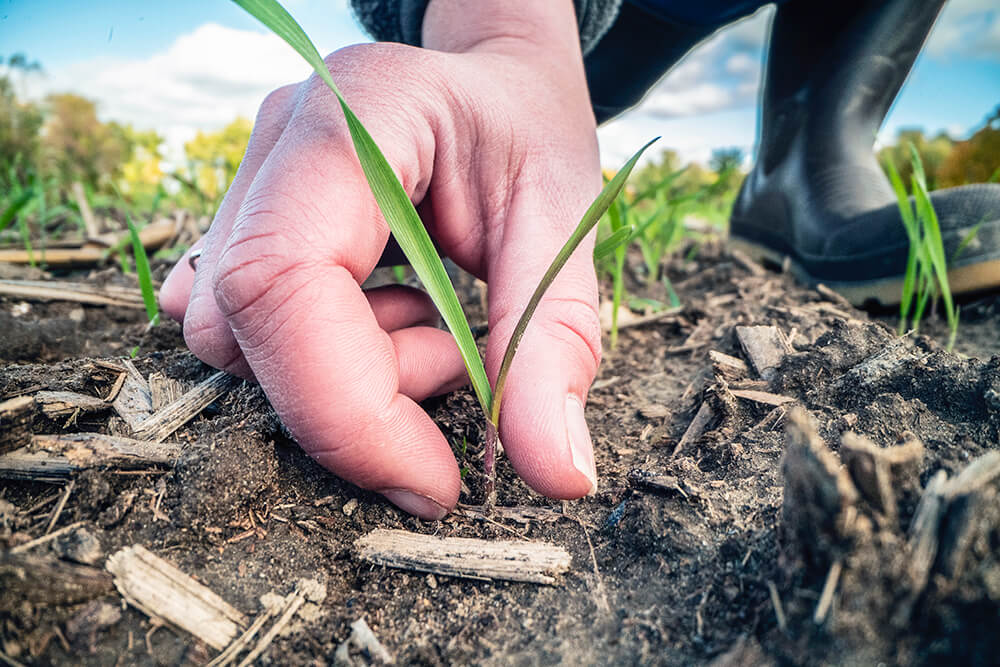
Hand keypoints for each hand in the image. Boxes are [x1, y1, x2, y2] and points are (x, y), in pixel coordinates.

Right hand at [159, 0, 601, 517]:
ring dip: (346, 374)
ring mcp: (247, 180)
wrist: (491, 77)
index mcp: (354, 119)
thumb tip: (558, 476)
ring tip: (432, 326)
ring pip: (236, 340)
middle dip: (356, 395)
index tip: (434, 481)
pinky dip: (321, 357)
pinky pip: (246, 328)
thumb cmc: (528, 128)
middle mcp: (276, 142)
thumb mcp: (564, 220)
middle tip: (454, 363)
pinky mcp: (243, 221)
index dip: (346, 410)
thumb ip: (555, 342)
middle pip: (247, 325)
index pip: (283, 280)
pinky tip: (386, 314)